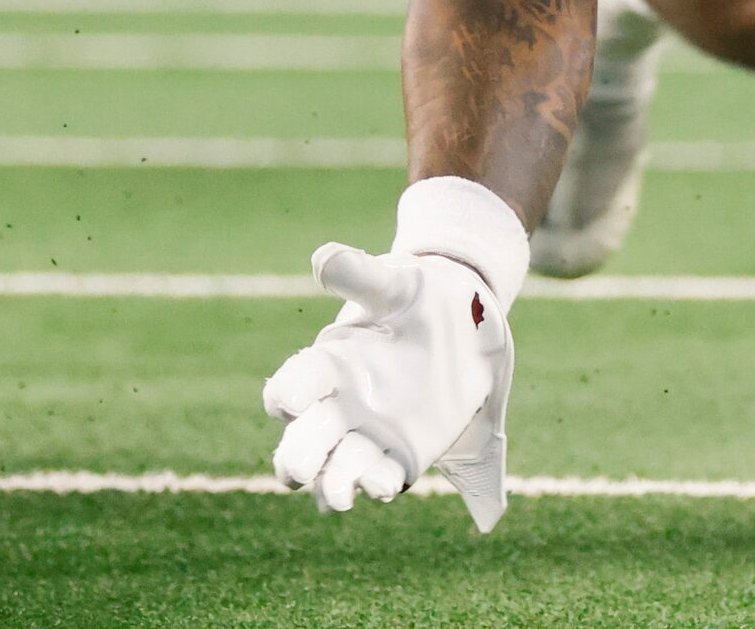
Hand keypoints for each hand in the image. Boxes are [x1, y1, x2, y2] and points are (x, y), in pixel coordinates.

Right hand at [263, 242, 515, 528]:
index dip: (285, 394)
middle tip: (299, 469)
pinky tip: (381, 485)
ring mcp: (369, 432)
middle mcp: (341, 403)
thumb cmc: (424, 297)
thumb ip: (361, 275)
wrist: (470, 324)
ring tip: (337, 497)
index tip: (284, 401)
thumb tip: (322, 258)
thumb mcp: (395, 282)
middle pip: (303, 439)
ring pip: (334, 470)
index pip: (296, 381)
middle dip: (297, 457)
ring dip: (330, 486)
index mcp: (332, 362)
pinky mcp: (401, 453)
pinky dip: (374, 486)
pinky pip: (379, 477)